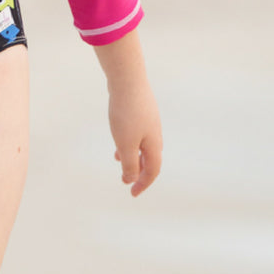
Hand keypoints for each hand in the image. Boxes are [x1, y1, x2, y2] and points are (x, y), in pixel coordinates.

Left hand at [94, 29, 162, 196]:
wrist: (127, 79)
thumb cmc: (126, 113)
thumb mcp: (126, 143)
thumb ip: (129, 164)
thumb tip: (130, 179)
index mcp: (154, 144)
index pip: (152, 170)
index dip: (143, 184)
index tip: (132, 194)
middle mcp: (155, 133)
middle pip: (150, 158)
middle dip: (139, 171)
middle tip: (128, 182)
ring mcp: (148, 119)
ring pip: (142, 144)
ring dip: (133, 155)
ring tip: (119, 161)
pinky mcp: (140, 109)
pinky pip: (136, 132)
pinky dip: (129, 141)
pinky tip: (118, 138)